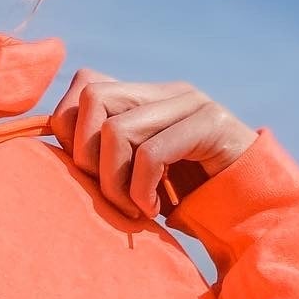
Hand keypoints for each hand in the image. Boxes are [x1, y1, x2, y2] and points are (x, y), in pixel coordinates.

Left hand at [48, 68, 258, 221]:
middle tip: (106, 196)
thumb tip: (52, 148)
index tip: (85, 176)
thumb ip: (100, 158)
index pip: (83, 85)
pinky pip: (151, 153)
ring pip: (117, 130)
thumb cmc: (182, 201)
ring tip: (132, 210)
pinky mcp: (211, 124)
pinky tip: (154, 210)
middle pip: (92, 98)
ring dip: (114, 183)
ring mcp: (190, 103)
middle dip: (85, 156)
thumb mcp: (130, 179)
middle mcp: (165, 92)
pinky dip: (142, 190)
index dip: (69, 130)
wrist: (247, 212)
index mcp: (143, 98)